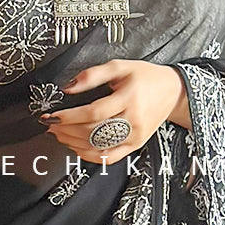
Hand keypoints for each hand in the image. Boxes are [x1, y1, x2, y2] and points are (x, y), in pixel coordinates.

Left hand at [39, 60, 187, 164]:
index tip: (52, 115)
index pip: (94, 112)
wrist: (173, 91)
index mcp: (129, 98)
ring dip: (74, 144)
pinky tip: (77, 148)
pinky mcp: (135, 145)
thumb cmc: (145, 77)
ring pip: (99, 147)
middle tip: (51, 125)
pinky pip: (109, 158)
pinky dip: (90, 156)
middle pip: (94, 132)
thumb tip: (69, 88)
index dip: (70, 116)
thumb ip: (93, 75)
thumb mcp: (120, 66)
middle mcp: (133, 120)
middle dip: (67, 130)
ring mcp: (135, 136)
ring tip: (60, 135)